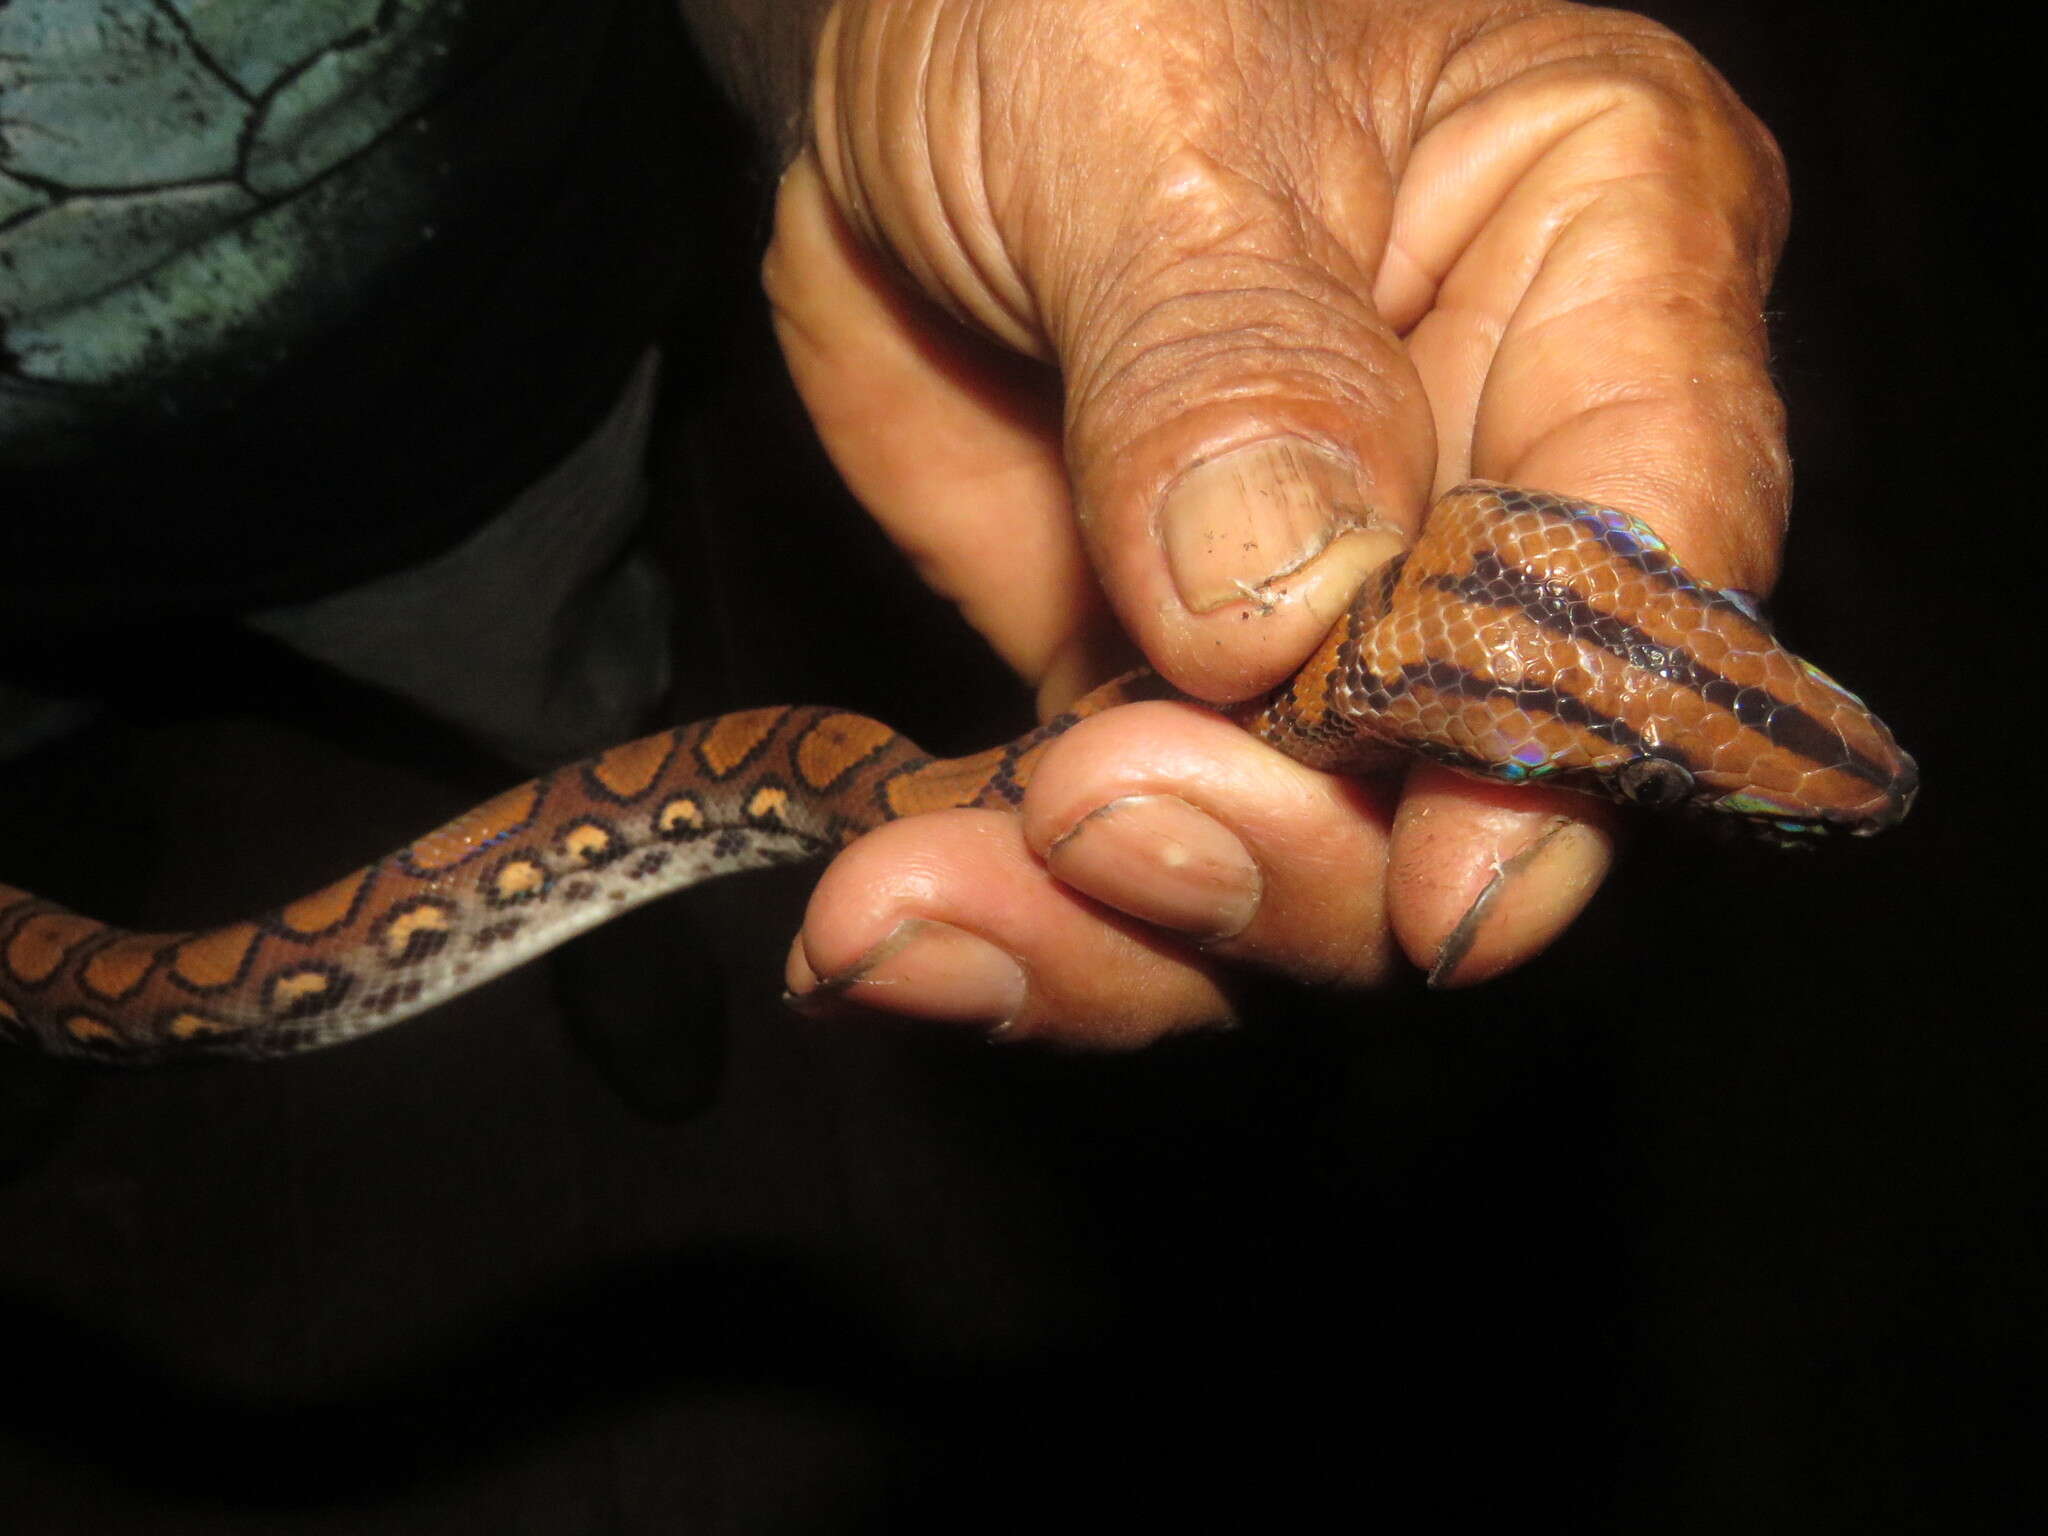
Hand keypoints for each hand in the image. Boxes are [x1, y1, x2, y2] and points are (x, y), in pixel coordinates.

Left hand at [764, 0, 1788, 1042]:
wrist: (905, 38)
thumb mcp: (1148, 105)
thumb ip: (1231, 360)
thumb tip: (1287, 619)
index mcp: (1596, 278)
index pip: (1653, 559)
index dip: (1564, 747)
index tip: (1436, 886)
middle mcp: (1492, 481)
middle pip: (1479, 780)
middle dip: (1293, 850)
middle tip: (1090, 809)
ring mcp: (1327, 619)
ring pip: (1295, 870)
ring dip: (1117, 930)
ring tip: (912, 907)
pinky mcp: (1163, 692)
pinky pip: (1125, 867)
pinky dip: (1012, 924)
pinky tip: (881, 929)